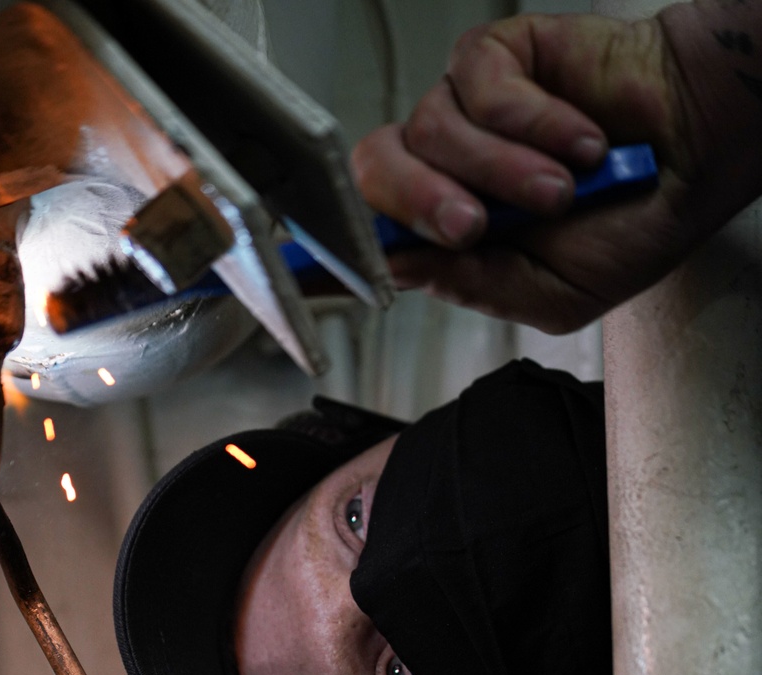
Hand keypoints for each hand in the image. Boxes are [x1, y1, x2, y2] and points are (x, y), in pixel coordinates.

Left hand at [352, 7, 761, 331]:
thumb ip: (475, 283)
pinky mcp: (499, 58)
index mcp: (448, 231)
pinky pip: (481, 85)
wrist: (697, 157)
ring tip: (563, 191)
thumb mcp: (552, 291)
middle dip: (422, 205)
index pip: (368, 234)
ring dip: (501, 170)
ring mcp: (467, 111)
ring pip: (430, 132)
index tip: (302, 266)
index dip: (328, 248)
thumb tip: (403, 268)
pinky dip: (533, 121)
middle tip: (477, 226)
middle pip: (376, 173)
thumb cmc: (630, 225)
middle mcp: (445, 169)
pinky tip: (580, 142)